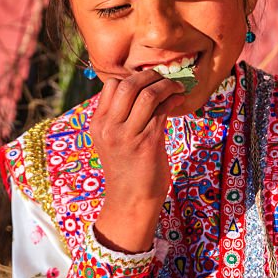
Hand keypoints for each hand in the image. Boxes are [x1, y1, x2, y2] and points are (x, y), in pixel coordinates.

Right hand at [91, 70, 184, 252]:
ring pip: (147, 95)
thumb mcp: (113, 141)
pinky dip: (173, 100)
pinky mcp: (147, 143)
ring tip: (176, 88)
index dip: (131, 78)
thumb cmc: (127, 170)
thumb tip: (144, 91)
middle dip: (150, 76)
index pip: (110, 86)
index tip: (147, 81)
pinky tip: (179, 100)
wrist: (131, 201)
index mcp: (98, 124)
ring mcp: (127, 136)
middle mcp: (109, 128)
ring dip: (166, 85)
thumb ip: (120, 118)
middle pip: (127, 85)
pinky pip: (162, 110)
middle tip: (164, 78)